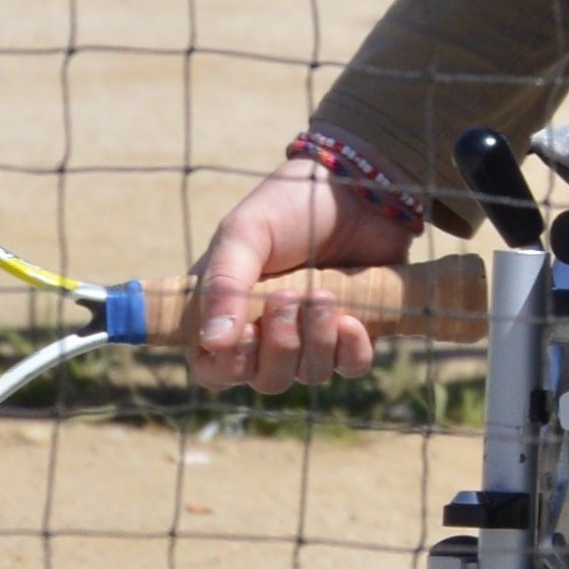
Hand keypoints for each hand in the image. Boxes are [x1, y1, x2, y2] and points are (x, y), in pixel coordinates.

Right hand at [185, 158, 420, 394]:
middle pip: (265, 380)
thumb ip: (222, 286)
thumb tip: (212, 342)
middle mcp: (268, 330)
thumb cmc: (289, 206)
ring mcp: (313, 334)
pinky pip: (351, 367)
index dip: (228, 366)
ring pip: (309, 374)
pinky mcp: (355, 331)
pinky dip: (350, 350)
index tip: (246, 334)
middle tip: (289, 297)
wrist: (356, 188)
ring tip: (323, 292)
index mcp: (227, 310)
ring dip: (315, 339)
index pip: (214, 369)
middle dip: (279, 346)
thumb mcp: (243, 234)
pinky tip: (351, 321)